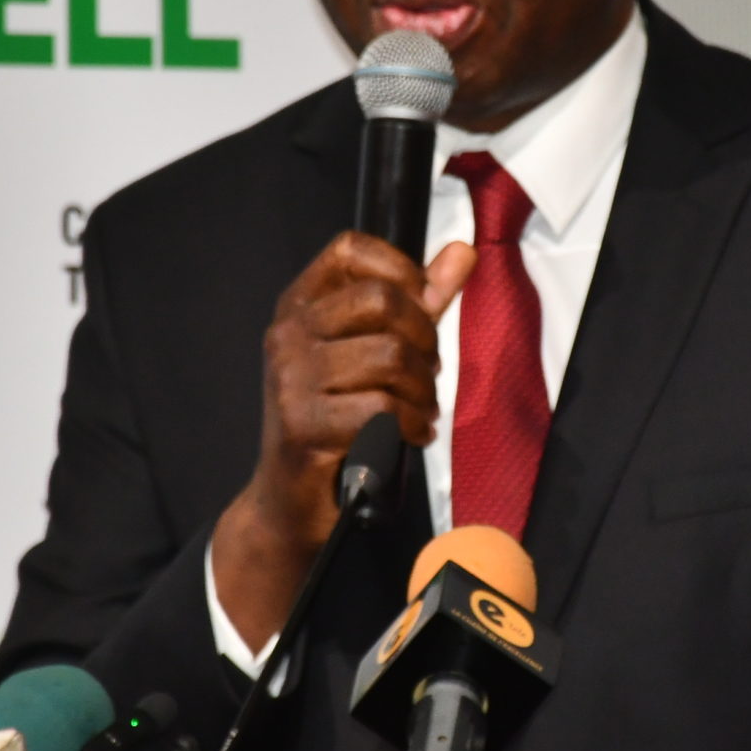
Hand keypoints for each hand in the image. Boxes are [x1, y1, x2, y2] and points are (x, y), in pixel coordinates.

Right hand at [211, 231, 473, 650]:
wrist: (289, 501)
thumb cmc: (338, 422)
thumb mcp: (376, 351)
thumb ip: (419, 302)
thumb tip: (463, 251)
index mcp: (299, 306)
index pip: (350, 249)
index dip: (400, 268)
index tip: (421, 307)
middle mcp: (287, 334)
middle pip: (381, 301)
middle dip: (423, 340)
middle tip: (427, 374)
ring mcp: (290, 378)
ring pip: (389, 356)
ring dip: (422, 391)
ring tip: (419, 411)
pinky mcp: (301, 424)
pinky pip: (382, 408)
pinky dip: (411, 424)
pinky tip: (409, 436)